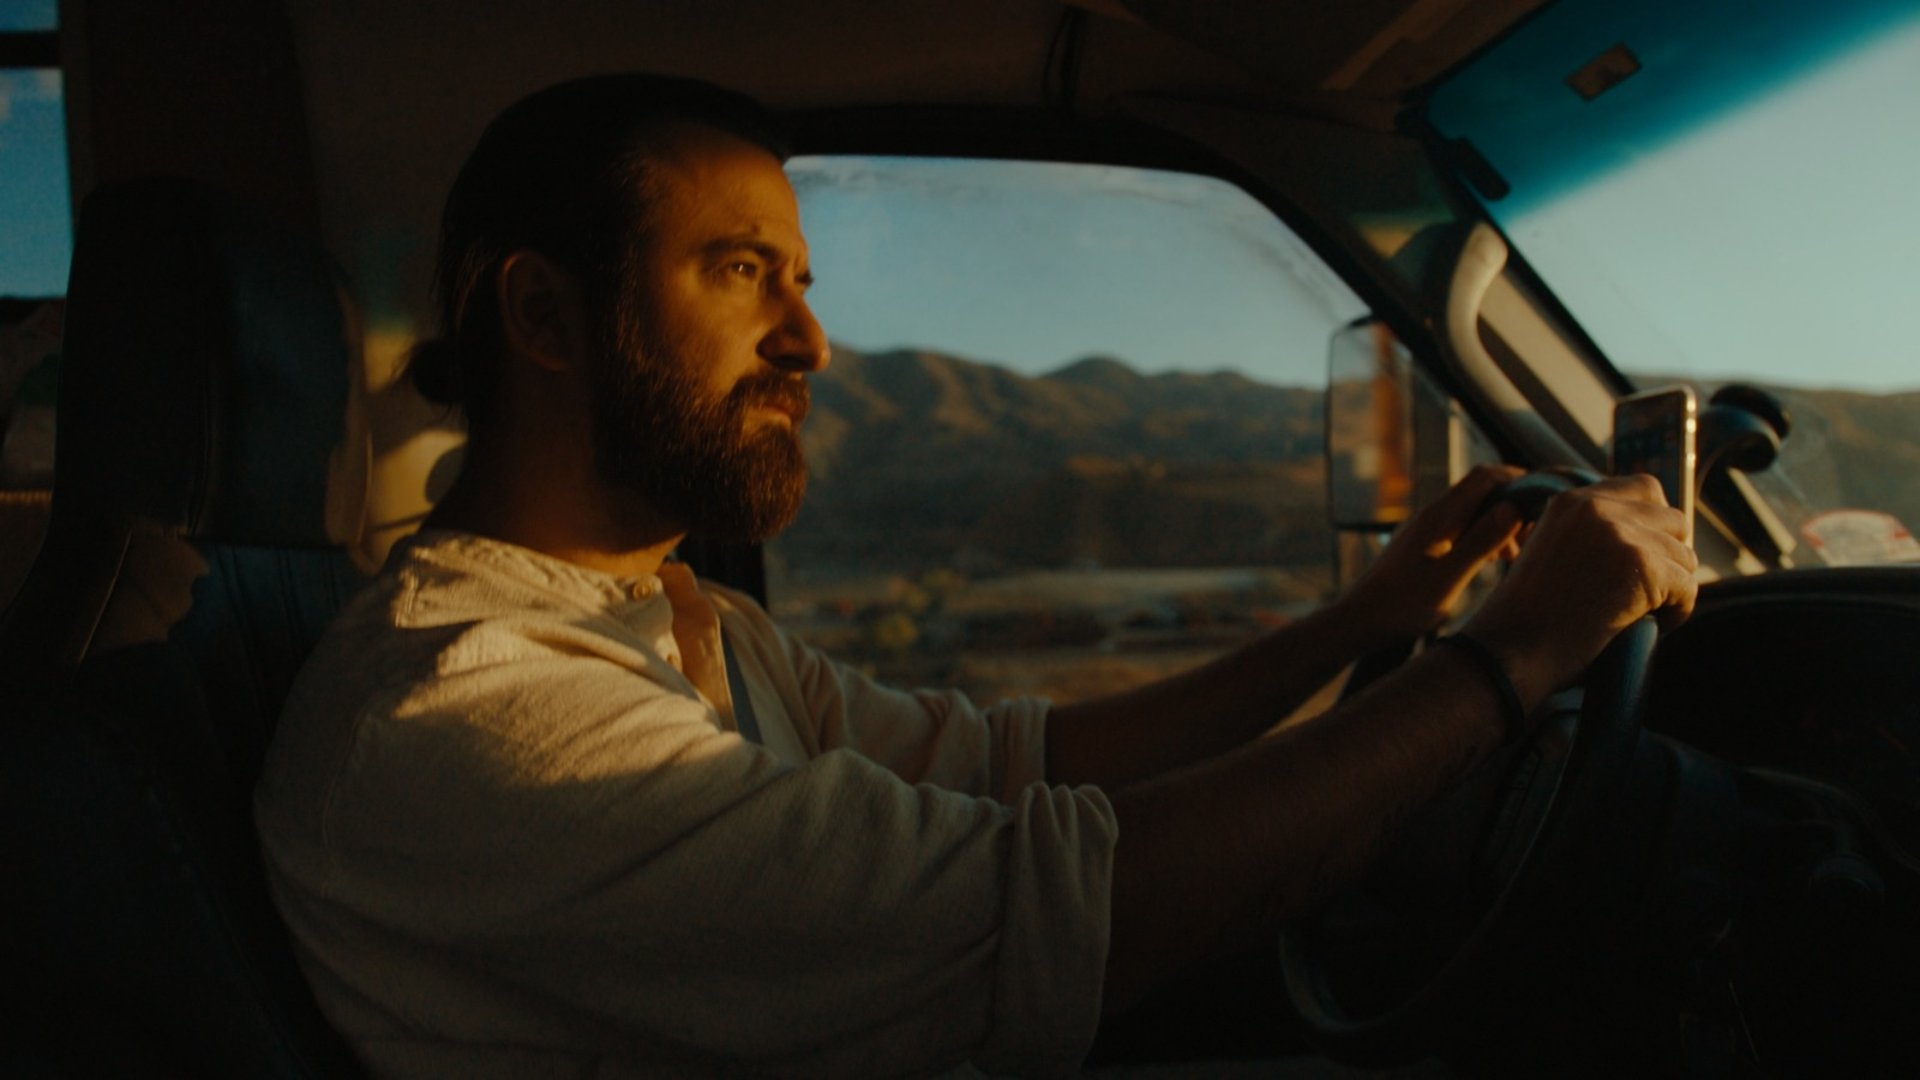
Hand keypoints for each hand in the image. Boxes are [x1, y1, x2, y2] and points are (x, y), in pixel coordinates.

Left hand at [1338, 464, 1526, 644]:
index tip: (1542, 505)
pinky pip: (1461, 530)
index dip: (1518, 481)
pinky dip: (1481, 538)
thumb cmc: (1402, 604)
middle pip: (1482, 491)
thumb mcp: (1450, 576)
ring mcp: (1428, 530)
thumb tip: (1514, 507)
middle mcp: (1433, 516)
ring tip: (1512, 557)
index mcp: (1440, 516)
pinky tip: (1490, 563)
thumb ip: (1482, 541)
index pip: (1486, 476)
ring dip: (1498, 525)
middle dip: (1511, 506)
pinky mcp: (1425, 546)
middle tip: (1529, 540)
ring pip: (1473, 512)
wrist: (1359, 621)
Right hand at [1463, 474, 1698, 693]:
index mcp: (1571, 501)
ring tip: (1639, 613)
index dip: (1655, 524)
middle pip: (1674, 520)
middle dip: (1669, 557)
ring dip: (1672, 589)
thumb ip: (1593, 534)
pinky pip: (1688, 587)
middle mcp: (1595, 507)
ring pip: (1685, 556)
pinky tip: (1648, 626)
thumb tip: (1654, 536)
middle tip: (1648, 591)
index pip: (1645, 488)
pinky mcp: (1640, 566)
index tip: (1645, 557)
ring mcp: (1619, 534)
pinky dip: (1676, 612)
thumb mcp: (1553, 552)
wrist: (1510, 652)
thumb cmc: (1529, 619)